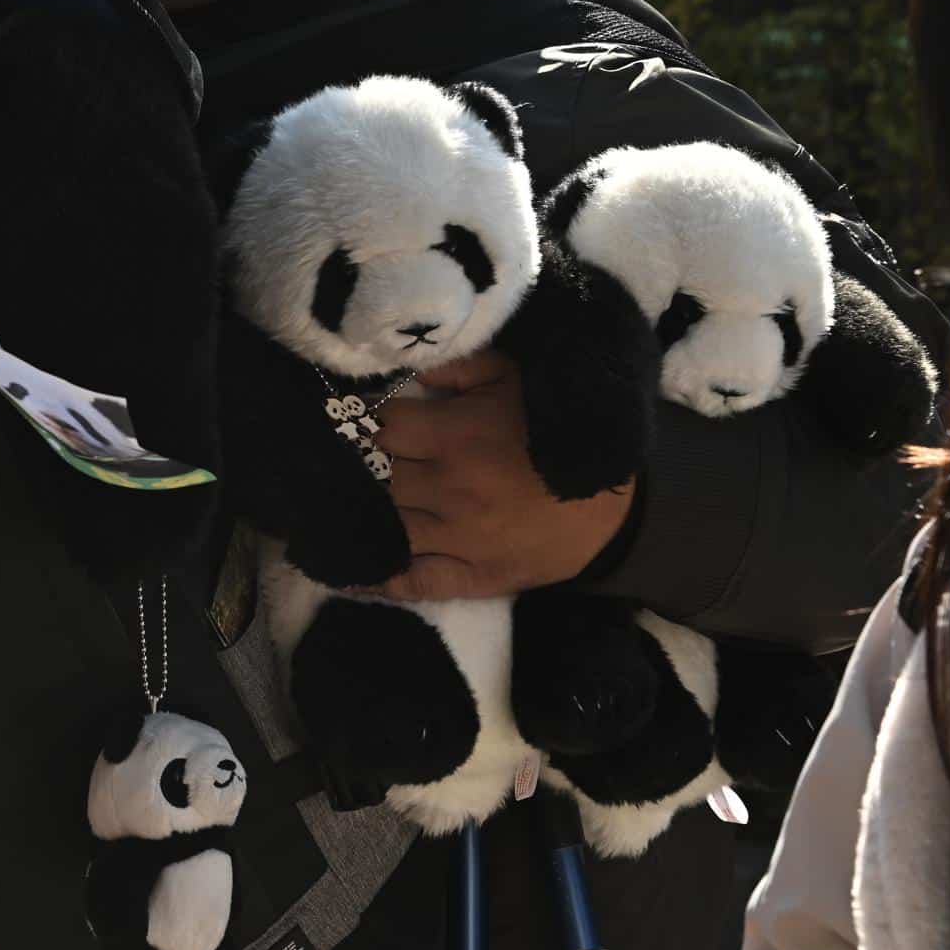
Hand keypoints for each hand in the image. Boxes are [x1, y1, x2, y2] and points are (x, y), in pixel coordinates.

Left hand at [364, 350, 634, 600]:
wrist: (616, 506)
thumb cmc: (560, 433)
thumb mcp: (516, 379)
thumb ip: (459, 367)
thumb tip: (404, 370)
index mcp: (456, 437)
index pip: (383, 426)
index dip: (367, 421)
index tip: (359, 420)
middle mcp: (447, 490)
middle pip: (375, 477)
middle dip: (360, 466)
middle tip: (349, 461)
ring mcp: (456, 538)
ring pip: (384, 526)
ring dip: (358, 515)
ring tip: (333, 507)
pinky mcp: (470, 577)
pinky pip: (412, 581)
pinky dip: (376, 578)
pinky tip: (347, 570)